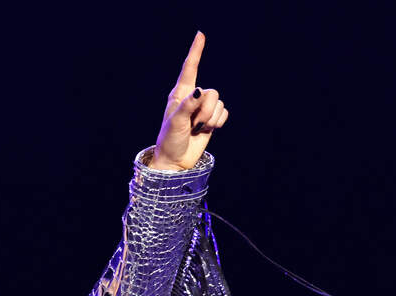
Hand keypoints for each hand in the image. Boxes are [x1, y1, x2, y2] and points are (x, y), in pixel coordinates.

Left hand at [151, 31, 228, 170]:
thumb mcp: (175, 122)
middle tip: (193, 125)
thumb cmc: (170, 140)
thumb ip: (187, 105)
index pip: (189, 68)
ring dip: (210, 120)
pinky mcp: (212, 118)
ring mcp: (203, 108)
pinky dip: (217, 123)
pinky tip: (206, 131)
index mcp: (179, 94)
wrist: (176, 161)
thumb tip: (200, 90)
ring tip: (196, 129)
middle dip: (206, 111)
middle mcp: (193, 97)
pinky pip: (224, 113)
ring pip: (219, 103)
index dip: (196, 51)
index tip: (200, 35)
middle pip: (213, 92)